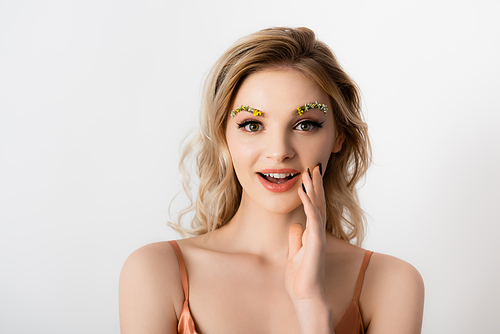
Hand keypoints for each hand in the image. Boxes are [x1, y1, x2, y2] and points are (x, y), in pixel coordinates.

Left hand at [285, 164, 327, 303]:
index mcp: (313, 234)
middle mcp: (318, 233)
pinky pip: (313, 218)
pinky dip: (308, 204)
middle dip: (315, 185)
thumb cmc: (301, 278)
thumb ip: (296, 239)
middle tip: (313, 167)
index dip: (312, 192)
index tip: (308, 177)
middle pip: (318, 203)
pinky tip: (304, 192)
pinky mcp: (316, 242)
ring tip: (309, 173)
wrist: (306, 295)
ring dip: (313, 189)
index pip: (314, 208)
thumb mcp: (294, 253)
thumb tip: (296, 225)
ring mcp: (318, 236)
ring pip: (317, 207)